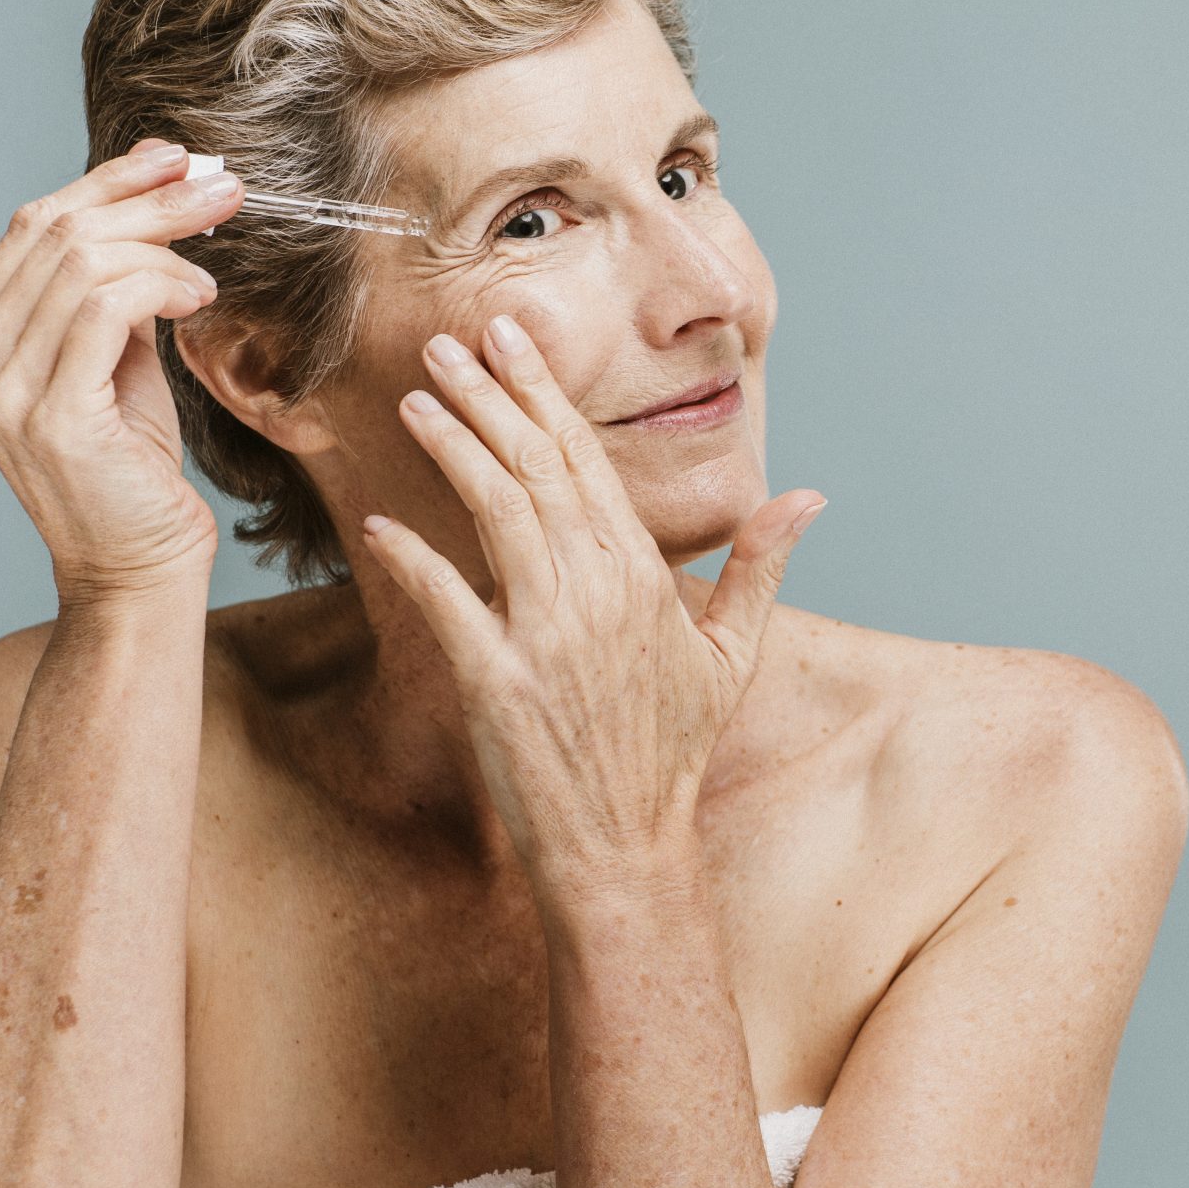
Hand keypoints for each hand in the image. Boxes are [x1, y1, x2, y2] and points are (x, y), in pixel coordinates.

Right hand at [0, 139, 244, 601]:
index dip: (109, 181)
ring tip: (211, 271)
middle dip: (150, 198)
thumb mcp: (112, 353)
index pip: (32, 223)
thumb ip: (112, 282)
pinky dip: (162, 286)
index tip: (178, 159)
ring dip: (165, 245)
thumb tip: (156, 188)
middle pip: (57, 230)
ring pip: (82, 261)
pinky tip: (199, 300)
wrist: (136, 567)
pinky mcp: (48, 414)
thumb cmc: (131, 463)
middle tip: (224, 188)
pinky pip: (104, 307)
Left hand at [356, 314, 825, 886]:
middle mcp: (597, 591)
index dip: (543, 393)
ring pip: (496, 514)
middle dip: (489, 395)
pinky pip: (448, 602)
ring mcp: (546, 634)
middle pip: (536, 468)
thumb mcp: (731, 656)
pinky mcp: (497, 680)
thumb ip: (762, 565)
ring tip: (415, 399)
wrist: (626, 848)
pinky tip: (378, 526)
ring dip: (453, 449)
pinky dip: (412, 560)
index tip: (509, 341)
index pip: (586, 461)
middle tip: (447, 339)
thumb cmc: (670, 753)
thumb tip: (810, 495)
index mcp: (644, 575)